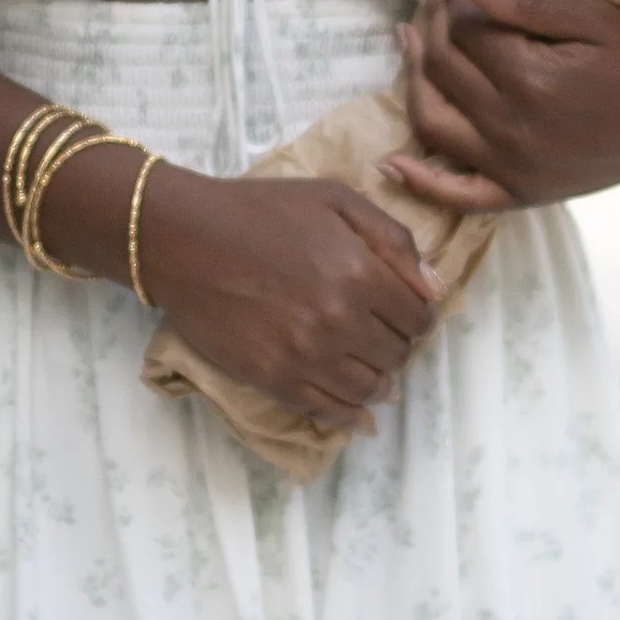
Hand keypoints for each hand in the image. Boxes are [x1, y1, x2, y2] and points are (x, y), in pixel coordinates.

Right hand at [139, 168, 442, 435]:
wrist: (185, 239)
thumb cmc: (261, 210)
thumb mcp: (337, 200)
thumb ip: (394, 240)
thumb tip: (434, 289)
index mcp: (360, 272)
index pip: (418, 317)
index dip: (419, 317)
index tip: (407, 314)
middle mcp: (340, 320)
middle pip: (396, 355)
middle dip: (398, 347)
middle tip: (383, 337)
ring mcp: (306, 356)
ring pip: (369, 389)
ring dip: (380, 382)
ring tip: (373, 372)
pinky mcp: (274, 380)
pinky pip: (328, 411)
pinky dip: (352, 418)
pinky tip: (362, 420)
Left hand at [385, 0, 619, 213]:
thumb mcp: (594, 19)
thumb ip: (525, 3)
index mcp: (532, 81)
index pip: (464, 30)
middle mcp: (513, 129)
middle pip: (444, 68)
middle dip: (429, 22)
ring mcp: (512, 168)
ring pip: (433, 121)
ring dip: (411, 79)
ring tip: (407, 40)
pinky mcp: (521, 193)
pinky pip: (458, 195)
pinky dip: (421, 183)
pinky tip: (391, 163)